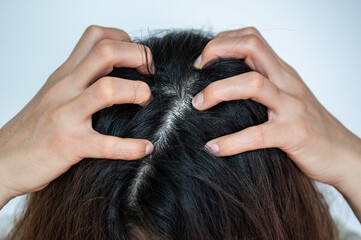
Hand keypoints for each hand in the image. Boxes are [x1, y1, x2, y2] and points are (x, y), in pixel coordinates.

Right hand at [0, 25, 153, 208]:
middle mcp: (65, 89)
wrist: (2, 162)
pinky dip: (131, 146)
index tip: (138, 58)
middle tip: (149, 73)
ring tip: (145, 101)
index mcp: (64, 75)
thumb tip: (115, 77)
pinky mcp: (68, 145)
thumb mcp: (54, 95)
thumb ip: (80, 82)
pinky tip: (145, 148)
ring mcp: (65, 115)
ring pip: (108, 89)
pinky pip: (106, 144)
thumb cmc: (32, 130)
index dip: (125, 40)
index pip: (96, 37)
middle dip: (137, 56)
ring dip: (137, 92)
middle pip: (106, 52)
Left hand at [192, 27, 360, 219]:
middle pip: (252, 47)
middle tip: (197, 71)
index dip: (223, 42)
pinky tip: (213, 148)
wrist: (343, 155)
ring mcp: (292, 107)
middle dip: (217, 52)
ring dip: (218, 90)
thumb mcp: (286, 99)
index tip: (203, 60)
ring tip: (198, 105)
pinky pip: (257, 134)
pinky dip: (230, 142)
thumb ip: (262, 88)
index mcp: (282, 73)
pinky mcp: (294, 134)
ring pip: (253, 84)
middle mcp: (286, 83)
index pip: (251, 39)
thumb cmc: (309, 128)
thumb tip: (224, 87)